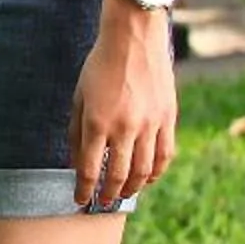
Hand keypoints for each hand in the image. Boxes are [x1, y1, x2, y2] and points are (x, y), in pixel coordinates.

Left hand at [71, 2, 176, 209]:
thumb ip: (76, 132)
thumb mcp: (79, 97)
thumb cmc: (99, 67)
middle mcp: (125, 128)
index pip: (90, 168)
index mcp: (97, 122)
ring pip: (144, 170)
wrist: (133, 41)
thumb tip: (76, 163)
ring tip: (123, 194)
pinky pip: (165, 154)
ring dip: (133, 187)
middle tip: (103, 202)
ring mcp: (150, 125)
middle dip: (108, 194)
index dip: (84, 189)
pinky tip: (148, 178)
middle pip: (118, 175)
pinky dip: (157, 172)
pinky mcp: (168, 119)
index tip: (80, 200)